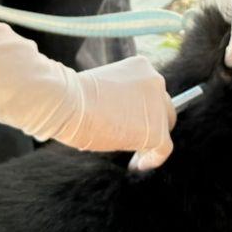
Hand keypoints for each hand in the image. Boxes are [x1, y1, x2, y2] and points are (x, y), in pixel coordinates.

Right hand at [55, 57, 176, 170]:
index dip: (143, 110)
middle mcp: (155, 81)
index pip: (151, 92)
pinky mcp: (157, 130)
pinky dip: (153, 159)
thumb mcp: (102, 90)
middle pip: (163, 108)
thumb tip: (122, 123)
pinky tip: (137, 165)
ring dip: (148, 140)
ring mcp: (158, 105)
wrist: (68, 102)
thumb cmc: (72, 97)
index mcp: (141, 67)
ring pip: (163, 127)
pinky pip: (163, 149)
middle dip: (151, 124)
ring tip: (132, 155)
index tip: (131, 123)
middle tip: (134, 139)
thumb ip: (119, 100)